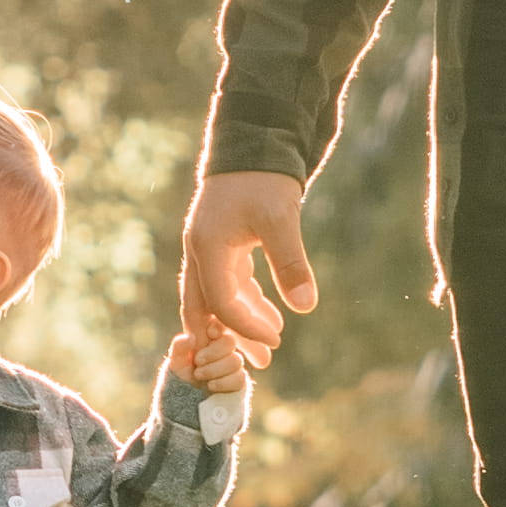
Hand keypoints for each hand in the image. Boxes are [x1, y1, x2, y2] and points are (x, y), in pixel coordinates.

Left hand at [171, 324, 257, 399]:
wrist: (188, 403)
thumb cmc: (182, 378)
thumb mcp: (176, 363)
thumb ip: (179, 348)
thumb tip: (190, 336)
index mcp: (208, 339)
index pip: (219, 326)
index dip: (217, 328)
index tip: (210, 334)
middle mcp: (223, 350)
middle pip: (230, 341)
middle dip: (214, 352)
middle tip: (198, 361)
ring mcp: (232, 365)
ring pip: (236, 361)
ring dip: (216, 369)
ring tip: (199, 375)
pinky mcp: (238, 381)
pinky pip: (240, 378)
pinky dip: (224, 382)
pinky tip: (211, 386)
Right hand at [178, 169, 319, 364]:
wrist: (254, 141)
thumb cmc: (264, 179)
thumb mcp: (280, 219)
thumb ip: (291, 262)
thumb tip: (306, 306)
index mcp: (207, 248)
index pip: (222, 303)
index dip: (247, 327)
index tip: (277, 342)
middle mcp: (200, 252)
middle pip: (204, 310)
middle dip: (229, 339)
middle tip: (256, 365)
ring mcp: (207, 248)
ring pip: (216, 299)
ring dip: (239, 325)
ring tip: (270, 351)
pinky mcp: (220, 244)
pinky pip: (228, 284)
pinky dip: (246, 303)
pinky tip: (272, 317)